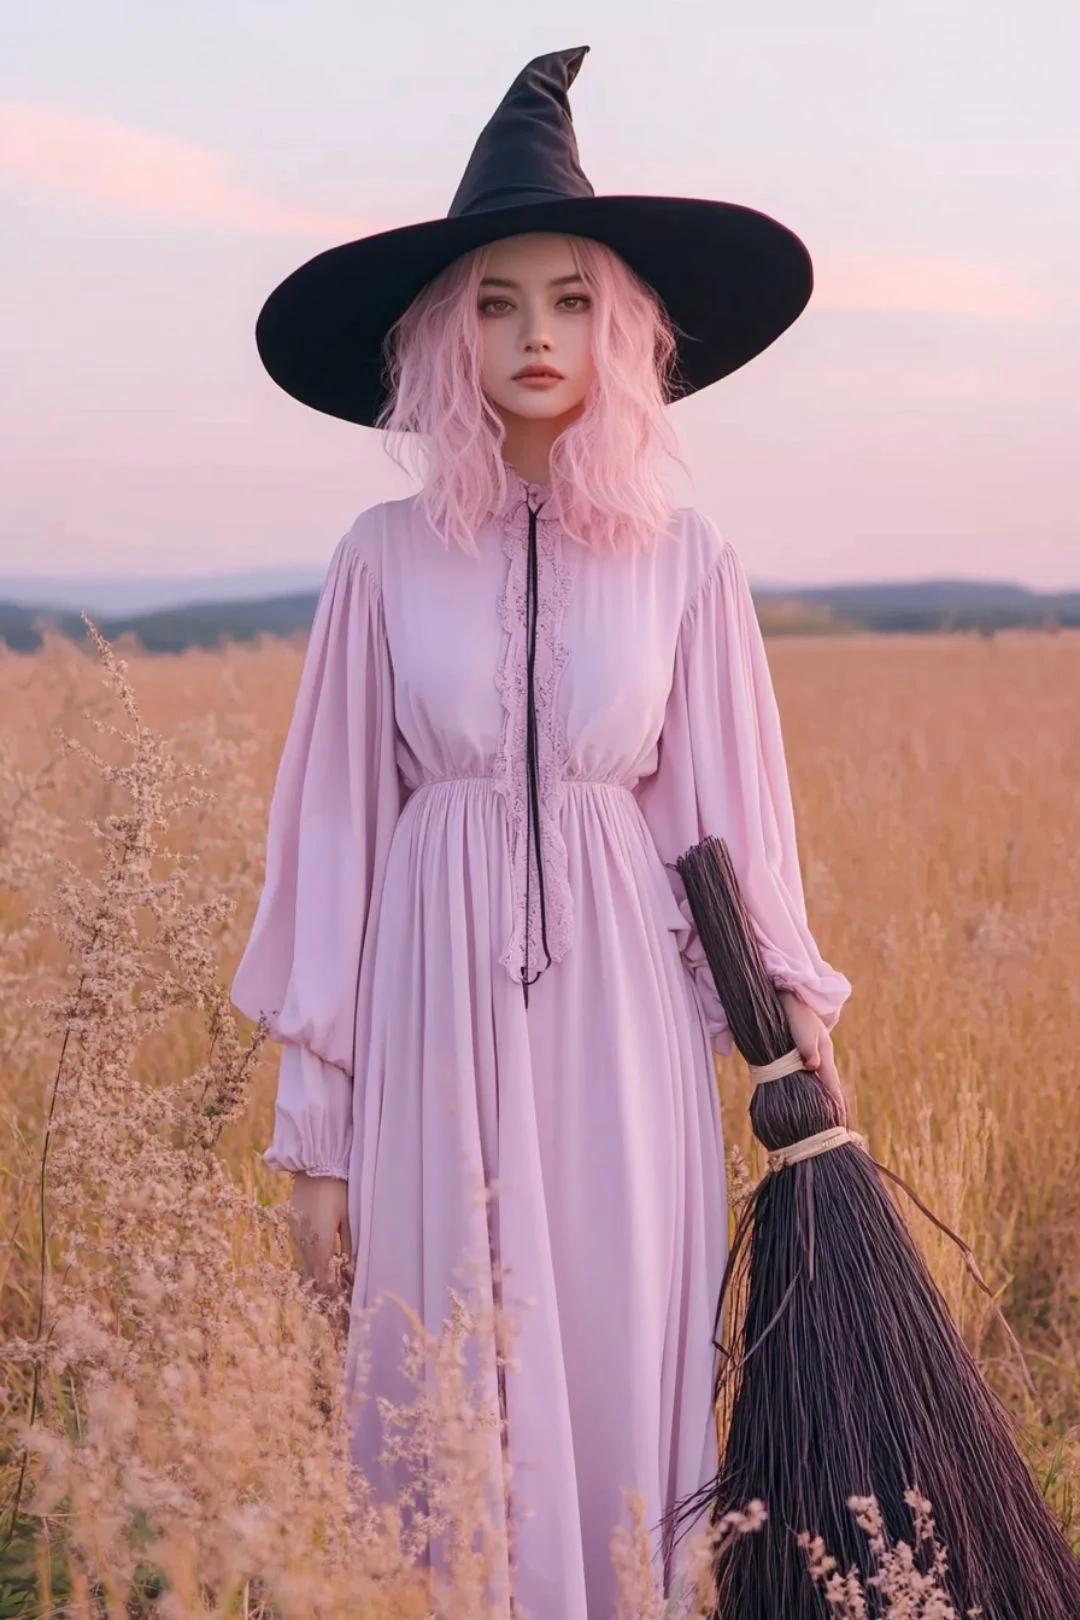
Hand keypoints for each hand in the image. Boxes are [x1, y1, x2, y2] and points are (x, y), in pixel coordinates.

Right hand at [289, 1172, 353, 1294]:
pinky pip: (301, 1250)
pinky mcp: (293, 1224)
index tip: (344, 1302)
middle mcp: (303, 1242)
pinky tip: (322, 1262)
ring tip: (332, 1282)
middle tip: (339, 1298)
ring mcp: (296, 1233)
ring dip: (317, 1275)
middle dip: (324, 1288)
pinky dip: (311, 1260)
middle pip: (312, 1276)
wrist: (315, 1162)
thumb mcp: (350, 1218)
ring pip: (304, 1264)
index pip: (323, 1280)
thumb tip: (355, 1273)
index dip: (333, 1294)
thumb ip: (350, 1247)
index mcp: (319, 1243)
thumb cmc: (338, 1188)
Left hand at [777, 990, 848, 1126]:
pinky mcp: (793, 1060)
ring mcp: (807, 1061)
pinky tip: (798, 1107)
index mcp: (824, 1057)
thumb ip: (808, 1047)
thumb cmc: (794, 1011)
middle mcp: (818, 1062)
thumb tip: (812, 1067)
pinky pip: (801, 1082)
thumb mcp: (802, 1028)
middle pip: (826, 1092)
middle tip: (833, 1134)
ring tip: (817, 1127)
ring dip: (816, 1105)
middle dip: (830, 1111)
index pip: (832, 1089)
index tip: (841, 1129)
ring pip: (814, 1088)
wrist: (782, 995)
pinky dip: (804, 1095)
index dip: (837, 1108)